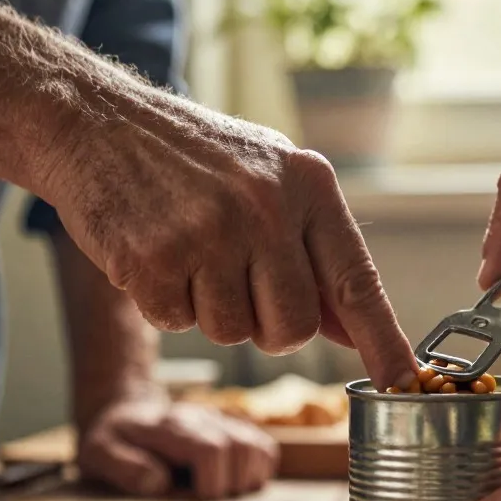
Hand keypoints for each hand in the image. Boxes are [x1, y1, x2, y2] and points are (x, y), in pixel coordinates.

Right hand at [36, 86, 417, 390]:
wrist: (97, 121)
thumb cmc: (195, 160)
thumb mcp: (271, 182)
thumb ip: (314, 254)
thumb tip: (353, 330)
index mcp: (307, 185)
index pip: (357, 282)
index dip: (383, 340)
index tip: (403, 380)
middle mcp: (266, 208)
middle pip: (293, 329)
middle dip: (269, 328)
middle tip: (238, 282)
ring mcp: (209, 234)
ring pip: (233, 334)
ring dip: (211, 310)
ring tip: (191, 251)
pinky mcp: (154, 259)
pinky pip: (177, 323)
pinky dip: (165, 302)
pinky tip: (157, 251)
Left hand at [77, 394, 277, 499]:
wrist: (125, 413)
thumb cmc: (112, 442)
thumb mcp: (98, 454)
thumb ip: (123, 466)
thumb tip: (160, 483)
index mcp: (170, 427)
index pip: (211, 450)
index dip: (210, 484)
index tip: (194, 500)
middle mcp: (203, 419)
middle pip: (241, 449)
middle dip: (230, 485)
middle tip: (206, 500)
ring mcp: (223, 423)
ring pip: (259, 448)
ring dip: (248, 479)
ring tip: (223, 494)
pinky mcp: (236, 430)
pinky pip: (266, 449)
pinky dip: (260, 471)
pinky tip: (236, 483)